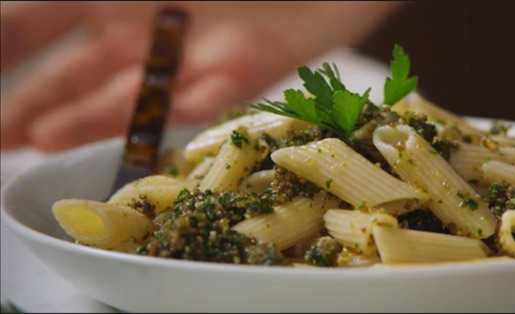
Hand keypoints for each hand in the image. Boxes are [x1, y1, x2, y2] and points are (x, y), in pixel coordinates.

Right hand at [1, 1, 398, 150]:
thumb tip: (16, 5)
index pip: (37, 20)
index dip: (3, 50)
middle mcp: (148, 17)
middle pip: (76, 70)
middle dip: (31, 101)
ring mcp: (194, 46)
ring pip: (129, 94)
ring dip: (81, 116)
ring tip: (32, 139)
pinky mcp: (244, 68)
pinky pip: (198, 101)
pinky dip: (163, 117)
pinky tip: (130, 133)